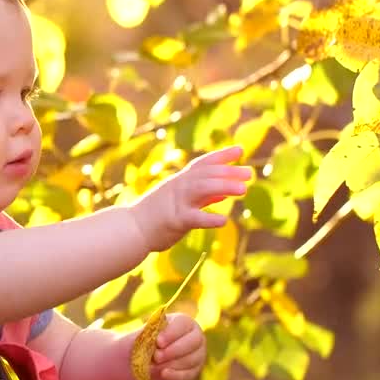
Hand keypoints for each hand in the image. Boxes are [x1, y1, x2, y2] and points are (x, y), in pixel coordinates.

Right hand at [128, 145, 251, 252]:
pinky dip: (210, 218)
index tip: (240, 150)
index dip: (221, 155)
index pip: (202, 164)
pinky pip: (194, 217)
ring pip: (202, 189)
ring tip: (244, 190)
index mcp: (179, 181)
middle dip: (228, 172)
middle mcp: (178, 187)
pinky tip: (224, 221)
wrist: (130, 229)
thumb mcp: (179, 200)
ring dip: (224, 186)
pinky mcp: (175, 220)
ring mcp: (176, 202)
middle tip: (249, 173)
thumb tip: (224, 192)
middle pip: (206, 174)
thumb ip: (203, 196)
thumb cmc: (155, 215)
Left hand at [147, 313, 205, 379]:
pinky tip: (163, 374)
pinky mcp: (195, 371)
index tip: (158, 342)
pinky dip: (175, 375)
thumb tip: (150, 335)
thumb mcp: (146, 334)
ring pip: (191, 359)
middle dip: (173, 350)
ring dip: (171, 364)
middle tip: (156, 357)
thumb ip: (148, 333)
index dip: (171, 333)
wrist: (150, 359)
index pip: (183, 324)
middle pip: (192, 342)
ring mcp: (198, 354)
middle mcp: (196, 336)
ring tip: (154, 366)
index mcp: (184, 322)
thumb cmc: (149, 340)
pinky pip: (189, 374)